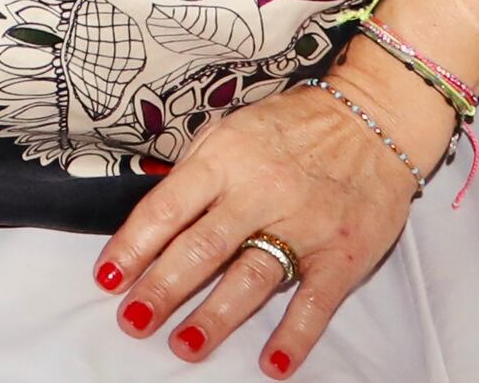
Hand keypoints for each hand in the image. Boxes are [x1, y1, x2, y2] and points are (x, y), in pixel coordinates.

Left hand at [100, 81, 417, 371]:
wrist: (370, 120)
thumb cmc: (292, 126)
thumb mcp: (230, 130)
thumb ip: (195, 172)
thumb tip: (155, 214)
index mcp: (223, 161)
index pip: (165, 209)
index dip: (132, 246)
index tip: (108, 279)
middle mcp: (258, 193)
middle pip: (201, 248)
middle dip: (162, 288)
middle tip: (134, 320)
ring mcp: (302, 226)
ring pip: (251, 278)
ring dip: (216, 317)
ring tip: (185, 345)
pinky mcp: (343, 254)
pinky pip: (315, 300)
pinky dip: (295, 335)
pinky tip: (274, 364)